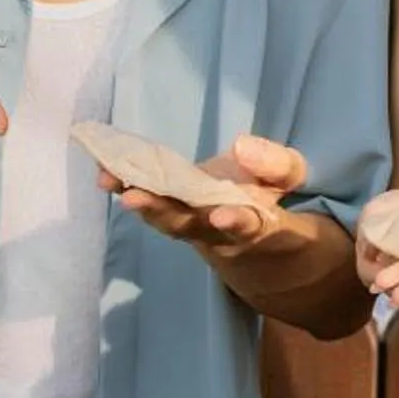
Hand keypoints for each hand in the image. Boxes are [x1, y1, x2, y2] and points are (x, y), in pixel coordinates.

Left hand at [105, 135, 338, 290]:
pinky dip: (128, 189)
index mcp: (259, 227)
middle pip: (191, 228)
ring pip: (166, 221)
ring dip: (136, 201)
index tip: (222, 214)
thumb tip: (242, 146)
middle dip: (162, 212)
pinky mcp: (175, 217)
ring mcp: (194, 229)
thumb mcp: (294, 180)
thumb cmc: (278, 207)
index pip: (251, 226)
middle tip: (133, 197)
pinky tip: (105, 171)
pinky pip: (154, 206)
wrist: (260, 251)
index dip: (237, 221)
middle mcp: (220, 234)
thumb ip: (276, 164)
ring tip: (108, 180)